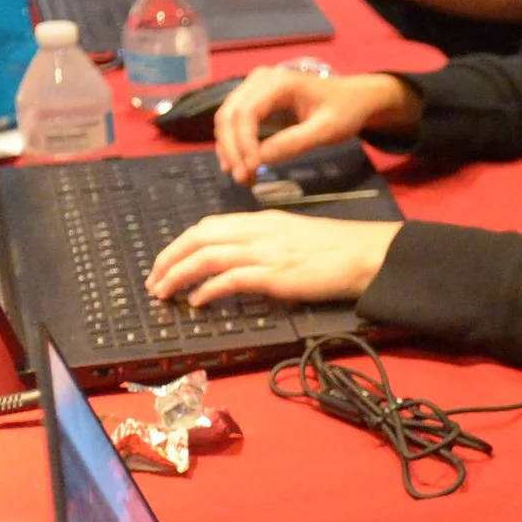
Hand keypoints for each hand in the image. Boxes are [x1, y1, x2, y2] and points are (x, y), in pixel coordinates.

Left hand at [147, 210, 402, 307]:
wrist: (367, 254)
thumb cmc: (339, 249)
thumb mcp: (295, 236)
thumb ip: (266, 243)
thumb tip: (241, 262)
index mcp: (263, 220)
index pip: (209, 225)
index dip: (181, 243)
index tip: (167, 262)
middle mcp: (259, 231)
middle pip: (198, 237)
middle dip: (168, 258)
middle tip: (153, 281)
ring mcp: (266, 251)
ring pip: (206, 256)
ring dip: (178, 275)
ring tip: (163, 293)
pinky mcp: (275, 274)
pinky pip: (229, 279)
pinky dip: (207, 290)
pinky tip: (197, 302)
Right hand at [211, 66, 416, 183]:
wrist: (354, 98)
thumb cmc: (345, 110)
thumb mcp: (328, 129)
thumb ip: (295, 142)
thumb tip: (260, 161)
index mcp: (278, 82)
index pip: (245, 113)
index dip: (243, 144)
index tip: (252, 170)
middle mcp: (259, 80)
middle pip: (228, 116)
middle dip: (232, 150)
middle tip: (244, 180)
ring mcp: (254, 89)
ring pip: (226, 120)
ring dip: (230, 150)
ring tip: (245, 178)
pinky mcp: (254, 102)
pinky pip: (234, 124)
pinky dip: (235, 146)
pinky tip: (245, 167)